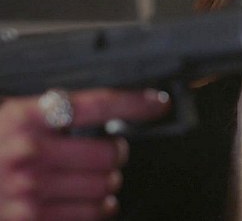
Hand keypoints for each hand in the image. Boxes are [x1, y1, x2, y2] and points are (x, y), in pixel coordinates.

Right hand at [0, 89, 169, 220]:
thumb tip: (100, 117)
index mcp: (24, 119)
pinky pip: (87, 217)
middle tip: (110, 154)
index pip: (97, 105)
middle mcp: (29, 154)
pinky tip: (86, 205)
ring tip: (97, 182)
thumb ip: (46, 117)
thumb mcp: (5, 119)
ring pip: (104, 188)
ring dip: (108, 186)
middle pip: (109, 153)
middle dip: (116, 155)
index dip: (134, 104)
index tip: (156, 103)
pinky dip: (95, 212)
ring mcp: (30, 192)